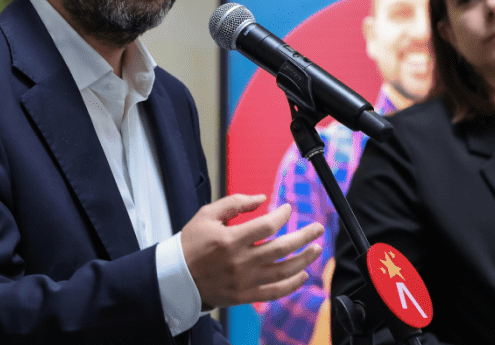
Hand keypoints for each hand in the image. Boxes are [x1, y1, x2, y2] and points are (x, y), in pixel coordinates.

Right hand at [181, 194, 323, 308]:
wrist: (176, 277)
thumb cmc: (191, 244)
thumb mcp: (207, 214)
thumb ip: (235, 203)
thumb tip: (262, 198)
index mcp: (230, 240)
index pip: (267, 226)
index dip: (283, 215)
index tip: (288, 209)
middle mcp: (240, 262)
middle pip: (282, 248)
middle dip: (304, 237)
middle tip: (318, 228)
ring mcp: (244, 281)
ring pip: (283, 271)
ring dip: (304, 259)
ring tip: (316, 249)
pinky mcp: (244, 296)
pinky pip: (275, 292)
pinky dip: (292, 285)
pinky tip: (303, 274)